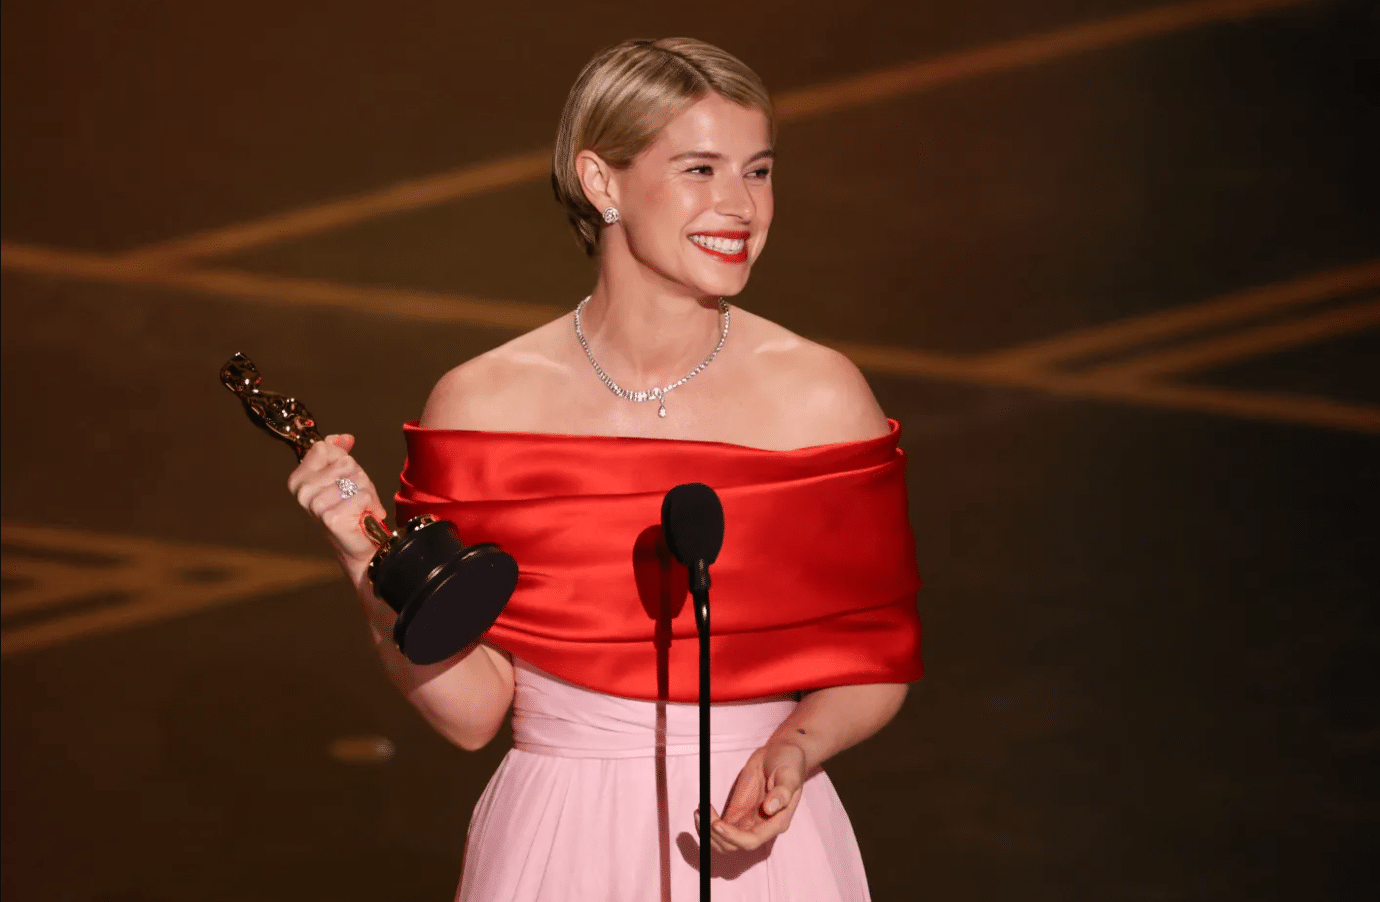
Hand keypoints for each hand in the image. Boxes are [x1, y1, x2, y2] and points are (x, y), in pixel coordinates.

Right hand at [286, 434, 386, 565]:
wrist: (360, 545)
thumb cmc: (351, 509)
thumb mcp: (345, 475)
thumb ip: (339, 453)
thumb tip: (344, 438)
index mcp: (299, 479)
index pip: (323, 448)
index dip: (343, 458)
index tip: (346, 476)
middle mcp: (302, 492)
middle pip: (344, 462)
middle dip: (358, 477)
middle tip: (356, 496)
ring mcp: (315, 505)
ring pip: (355, 478)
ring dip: (366, 492)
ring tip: (360, 506)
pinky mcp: (331, 517)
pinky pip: (362, 495)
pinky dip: (371, 504)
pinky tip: (364, 516)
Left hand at [700, 740, 805, 852]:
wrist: (782, 753)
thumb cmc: (789, 764)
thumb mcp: (789, 775)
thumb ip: (781, 793)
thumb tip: (770, 808)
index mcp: (776, 822)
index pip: (752, 840)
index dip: (733, 837)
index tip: (717, 824)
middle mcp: (761, 826)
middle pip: (734, 845)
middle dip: (715, 835)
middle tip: (702, 816)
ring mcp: (748, 821)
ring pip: (724, 841)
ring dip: (708, 833)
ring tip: (698, 813)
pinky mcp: (738, 812)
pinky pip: (721, 827)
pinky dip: (708, 823)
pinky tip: (702, 810)